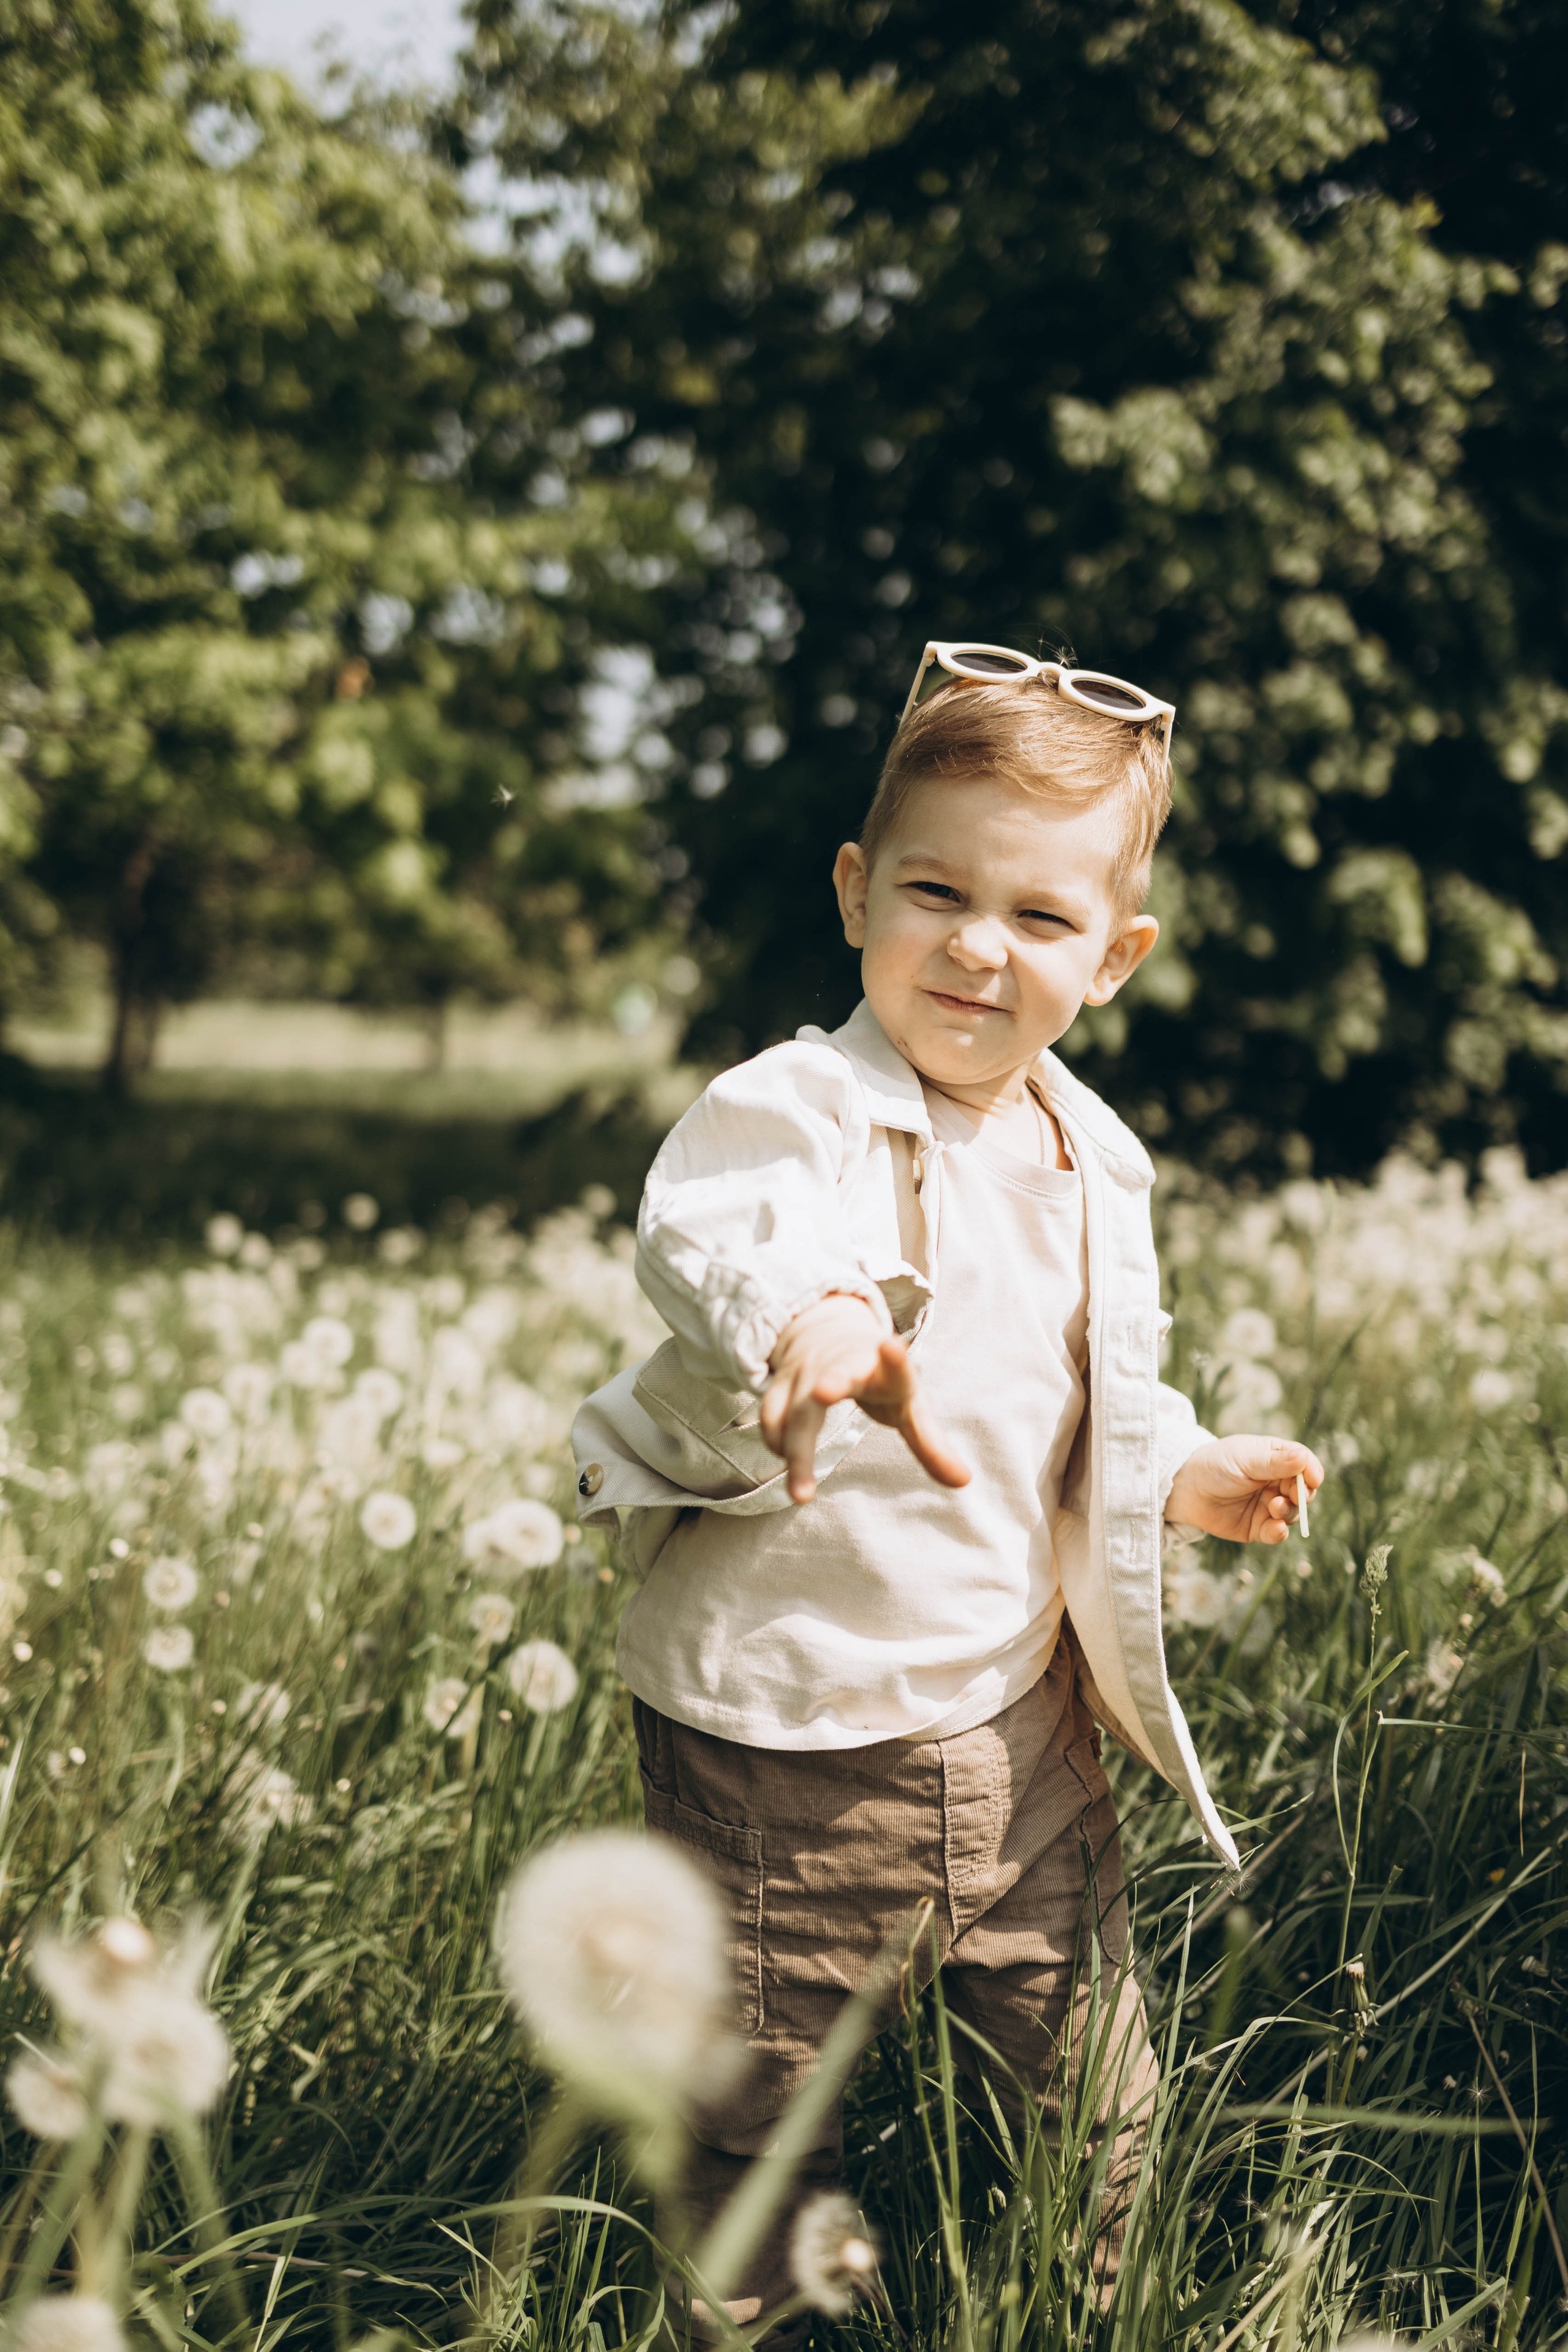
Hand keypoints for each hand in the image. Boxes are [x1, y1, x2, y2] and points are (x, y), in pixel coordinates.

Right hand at [760, 1294, 971, 1504]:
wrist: (829, 1331)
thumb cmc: (879, 1376)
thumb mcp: (909, 1404)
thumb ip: (932, 1444)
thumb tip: (964, 1482)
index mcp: (884, 1369)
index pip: (894, 1364)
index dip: (894, 1359)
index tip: (892, 1346)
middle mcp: (842, 1365)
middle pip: (832, 1380)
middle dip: (827, 1386)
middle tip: (823, 1392)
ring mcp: (807, 1373)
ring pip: (795, 1408)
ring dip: (795, 1449)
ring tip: (802, 1495)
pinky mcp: (782, 1383)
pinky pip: (772, 1414)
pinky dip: (777, 1441)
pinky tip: (788, 1464)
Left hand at [1165, 1434, 1323, 1545]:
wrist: (1185, 1488)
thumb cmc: (1215, 1465)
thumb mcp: (1245, 1459)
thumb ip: (1275, 1461)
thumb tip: (1304, 1459)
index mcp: (1276, 1458)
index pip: (1304, 1463)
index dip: (1311, 1471)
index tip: (1312, 1479)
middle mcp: (1276, 1482)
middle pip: (1304, 1490)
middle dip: (1302, 1494)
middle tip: (1292, 1495)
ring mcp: (1269, 1505)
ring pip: (1293, 1512)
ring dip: (1289, 1511)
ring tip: (1274, 1506)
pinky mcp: (1258, 1527)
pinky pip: (1277, 1533)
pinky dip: (1280, 1532)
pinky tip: (1276, 1529)